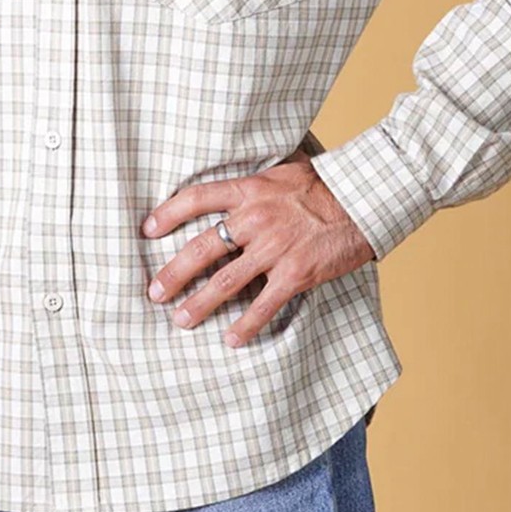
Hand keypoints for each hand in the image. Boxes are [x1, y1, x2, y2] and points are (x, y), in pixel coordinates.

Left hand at [141, 146, 376, 347]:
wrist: (363, 199)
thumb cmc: (324, 183)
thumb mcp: (282, 171)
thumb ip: (255, 184)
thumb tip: (235, 186)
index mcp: (249, 189)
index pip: (196, 198)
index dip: (167, 214)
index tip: (147, 230)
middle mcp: (255, 218)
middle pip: (202, 247)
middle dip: (174, 272)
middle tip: (154, 292)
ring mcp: (274, 247)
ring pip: (225, 281)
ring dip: (199, 304)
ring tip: (181, 320)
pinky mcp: (295, 273)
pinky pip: (263, 305)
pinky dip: (245, 326)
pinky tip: (231, 339)